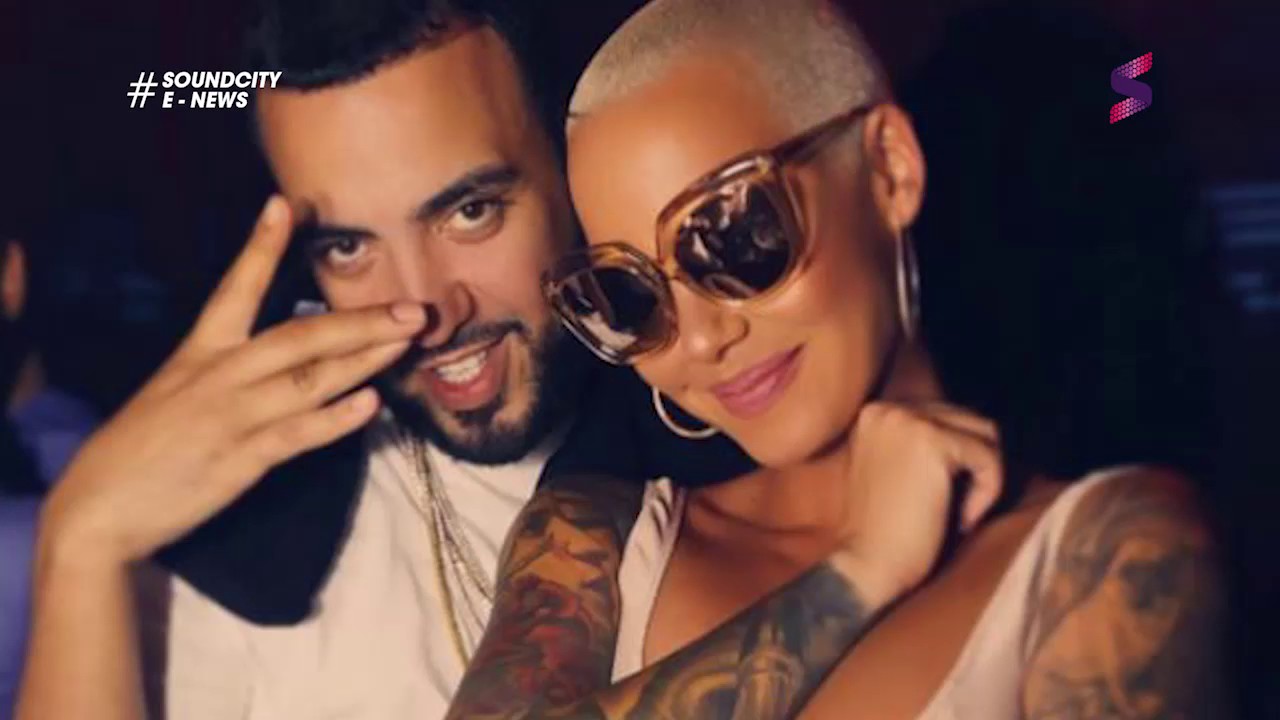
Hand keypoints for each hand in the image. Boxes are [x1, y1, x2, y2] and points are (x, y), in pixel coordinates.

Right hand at [39, 196, 430, 565]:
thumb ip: (226, 372)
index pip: (234, 288)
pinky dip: (335, 420)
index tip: (285, 204)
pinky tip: (370, 406)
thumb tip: (278, 358)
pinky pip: (296, 434)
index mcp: (199, 352)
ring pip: (309, 379)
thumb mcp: (177, 392)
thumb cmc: (142, 450)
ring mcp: (233, 416)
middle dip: (360, 321)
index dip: (261, 247)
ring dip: (364, 360)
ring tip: (408, 342)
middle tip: (414, 309)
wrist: (99, 509)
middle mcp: (219, 375)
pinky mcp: (240, 459)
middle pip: (299, 336)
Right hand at [836, 401, 1002, 606]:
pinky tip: (964, 521)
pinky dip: (988, 492)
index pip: (944, 417)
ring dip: (985, 477)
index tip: (947, 498)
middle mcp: (888, 409)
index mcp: (876, 414)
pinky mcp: (932, 442)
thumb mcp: (895, 472)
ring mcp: (908, 421)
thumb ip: (921, 446)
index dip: (959, 460)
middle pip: (967, 420)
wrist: (866, 565)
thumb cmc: (886, 530)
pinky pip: (988, 457)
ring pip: (983, 435)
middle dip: (976, 464)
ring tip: (962, 515)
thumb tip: (981, 435)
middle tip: (961, 509)